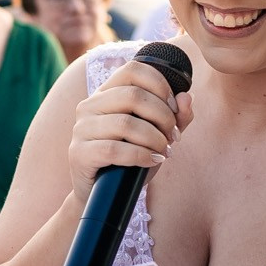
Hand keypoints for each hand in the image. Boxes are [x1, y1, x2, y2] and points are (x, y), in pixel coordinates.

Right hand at [68, 62, 191, 203]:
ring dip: (154, 139)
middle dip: (163, 116)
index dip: (160, 85)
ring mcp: (81, 129)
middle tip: (173, 136)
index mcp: (106, 93)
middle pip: (133, 95)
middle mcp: (89, 106)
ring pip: (125, 123)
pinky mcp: (79, 153)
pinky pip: (114, 150)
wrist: (103, 195)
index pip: (133, 70)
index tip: (174, 108)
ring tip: (164, 151)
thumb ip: (175, 117)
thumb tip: (186, 97)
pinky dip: (141, 155)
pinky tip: (152, 161)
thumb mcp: (157, 136)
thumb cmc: (131, 160)